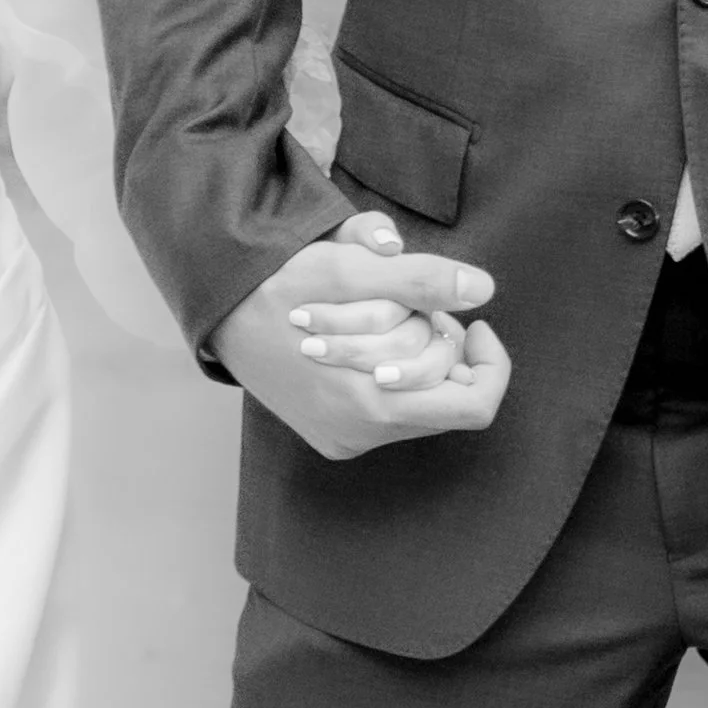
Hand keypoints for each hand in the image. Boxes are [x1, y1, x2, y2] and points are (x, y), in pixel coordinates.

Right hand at [213, 212, 509, 461]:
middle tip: (413, 305)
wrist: (218, 311)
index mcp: (370, 405)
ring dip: (416, 353)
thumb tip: (482, 292)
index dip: (489, 360)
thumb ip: (420, 280)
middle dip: (442, 344)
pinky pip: (391, 406)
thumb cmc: (281, 285)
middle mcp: (359, 434)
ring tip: (384, 316)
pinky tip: (366, 339)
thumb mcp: (349, 270)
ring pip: (420, 399)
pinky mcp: (331, 433)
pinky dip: (392, 369)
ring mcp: (343, 438)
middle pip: (447, 394)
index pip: (474, 405)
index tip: (472, 319)